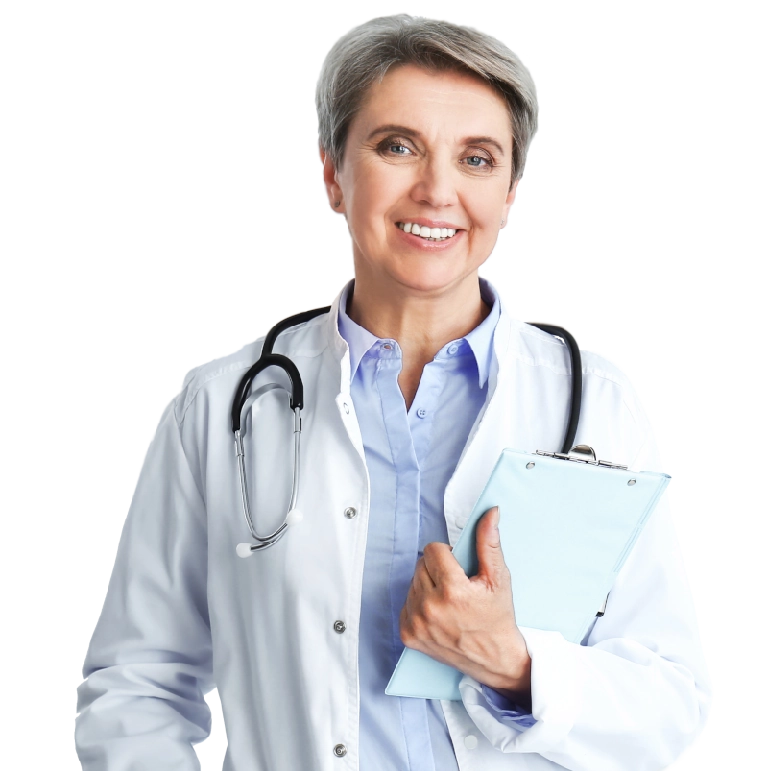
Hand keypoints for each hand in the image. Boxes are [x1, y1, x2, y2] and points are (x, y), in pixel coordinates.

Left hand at [399, 506, 530, 696]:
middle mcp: (430, 607)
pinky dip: (419, 604)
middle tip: (456, 585)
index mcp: (452, 591)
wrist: (494, 659)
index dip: (447, 555)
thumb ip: (489, 543)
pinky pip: (405, 603)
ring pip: (412, 582)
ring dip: (427, 585)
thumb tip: (490, 512)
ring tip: (448, 600)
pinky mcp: (408, 635)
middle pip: (421, 564)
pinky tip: (438, 613)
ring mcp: (417, 623)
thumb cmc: (497, 617)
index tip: (459, 568)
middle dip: (437, 569)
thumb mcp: (498, 578)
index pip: (433, 550)